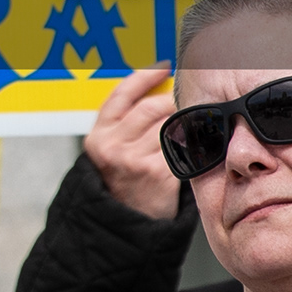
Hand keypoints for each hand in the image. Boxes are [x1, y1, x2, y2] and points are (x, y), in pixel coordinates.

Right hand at [83, 65, 183, 219]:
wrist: (123, 223)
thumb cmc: (123, 182)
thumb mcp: (110, 149)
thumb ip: (125, 122)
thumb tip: (158, 87)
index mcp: (98, 135)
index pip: (122, 94)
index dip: (144, 76)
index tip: (163, 68)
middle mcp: (112, 146)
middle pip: (151, 106)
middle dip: (172, 101)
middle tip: (182, 104)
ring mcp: (134, 160)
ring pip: (169, 125)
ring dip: (185, 123)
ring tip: (190, 128)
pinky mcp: (156, 173)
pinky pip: (181, 147)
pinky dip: (191, 143)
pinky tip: (194, 146)